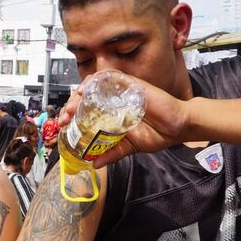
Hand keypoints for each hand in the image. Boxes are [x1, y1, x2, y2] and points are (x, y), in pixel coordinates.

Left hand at [59, 73, 191, 167]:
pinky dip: (97, 80)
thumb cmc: (157, 134)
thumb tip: (95, 164)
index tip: (63, 125)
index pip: (86, 109)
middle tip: (64, 117)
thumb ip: (112, 153)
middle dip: (71, 105)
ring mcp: (121, 92)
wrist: (177, 128)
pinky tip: (87, 89)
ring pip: (93, 84)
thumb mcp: (129, 148)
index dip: (72, 115)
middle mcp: (114, 101)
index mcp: (111, 114)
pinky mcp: (131, 85)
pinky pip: (111, 76)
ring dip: (80, 94)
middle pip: (86, 96)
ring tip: (73, 107)